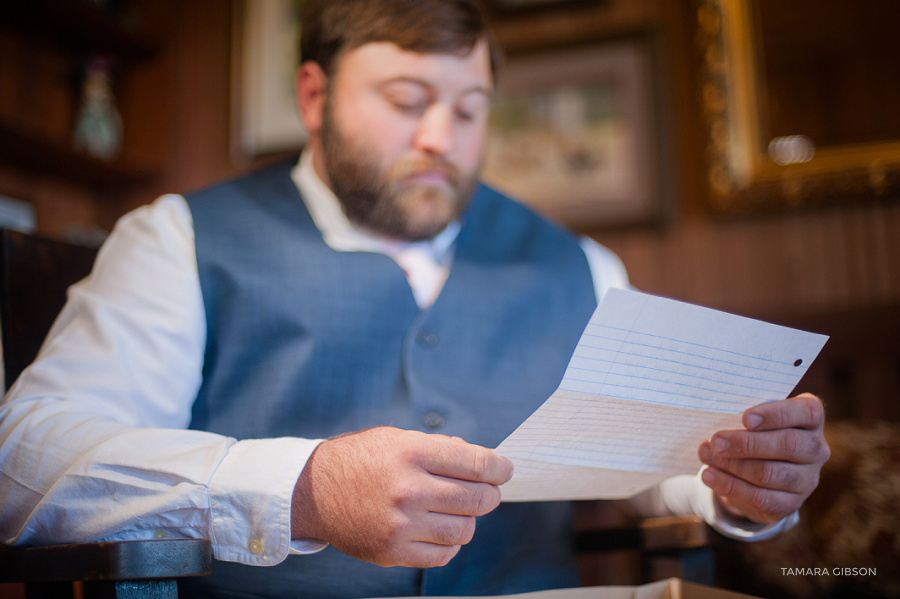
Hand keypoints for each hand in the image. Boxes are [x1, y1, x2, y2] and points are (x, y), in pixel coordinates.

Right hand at [290, 426, 512, 567]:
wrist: (314, 491)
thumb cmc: (361, 460)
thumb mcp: (396, 438)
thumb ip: (439, 449)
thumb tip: (482, 463)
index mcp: (411, 453)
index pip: (476, 463)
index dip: (499, 468)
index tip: (504, 470)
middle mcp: (408, 489)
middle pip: (477, 498)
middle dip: (490, 494)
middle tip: (487, 491)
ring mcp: (401, 524)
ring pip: (464, 529)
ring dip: (469, 519)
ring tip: (459, 509)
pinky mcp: (393, 551)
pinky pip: (443, 554)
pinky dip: (451, 542)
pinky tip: (441, 529)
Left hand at [698, 392, 829, 523]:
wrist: (758, 466)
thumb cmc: (756, 429)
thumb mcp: (754, 416)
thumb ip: (745, 416)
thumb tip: (716, 422)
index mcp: (811, 419)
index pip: (807, 412)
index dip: (776, 415)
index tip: (746, 418)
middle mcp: (816, 449)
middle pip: (788, 445)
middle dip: (747, 444)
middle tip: (716, 441)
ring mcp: (807, 479)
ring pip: (771, 474)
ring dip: (733, 466)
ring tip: (706, 456)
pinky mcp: (791, 503)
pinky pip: (761, 499)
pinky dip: (731, 487)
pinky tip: (709, 476)